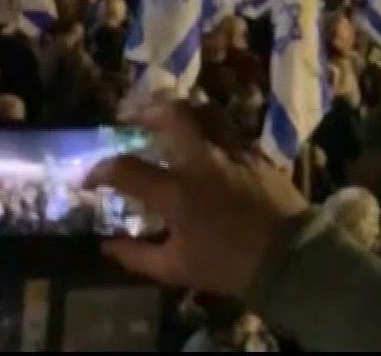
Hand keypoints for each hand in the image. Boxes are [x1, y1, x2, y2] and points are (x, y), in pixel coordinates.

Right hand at [84, 98, 307, 295]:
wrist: (290, 255)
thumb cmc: (228, 265)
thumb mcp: (174, 269)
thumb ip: (135, 256)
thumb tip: (107, 245)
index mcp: (177, 191)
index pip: (125, 168)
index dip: (99, 171)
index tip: (90, 179)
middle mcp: (203, 161)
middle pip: (171, 114)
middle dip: (144, 110)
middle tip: (129, 117)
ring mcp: (234, 151)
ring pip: (204, 111)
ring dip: (178, 110)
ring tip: (164, 119)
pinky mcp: (256, 152)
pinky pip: (226, 127)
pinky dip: (206, 126)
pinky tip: (200, 139)